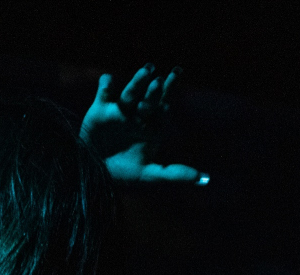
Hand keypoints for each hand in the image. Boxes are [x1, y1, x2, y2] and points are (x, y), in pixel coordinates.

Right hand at [80, 65, 207, 185]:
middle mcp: (137, 115)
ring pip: (129, 93)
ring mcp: (119, 111)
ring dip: (137, 82)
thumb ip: (175, 174)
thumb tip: (205, 179)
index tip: (175, 74)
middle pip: (148, 98)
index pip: (163, 104)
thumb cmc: (124, 175)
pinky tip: (108, 81)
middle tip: (158, 81)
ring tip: (146, 71)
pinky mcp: (99, 110)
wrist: (94, 175)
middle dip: (154, 90)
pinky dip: (106, 84)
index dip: (169, 89)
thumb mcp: (149, 176)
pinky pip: (104, 93)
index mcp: (151, 125)